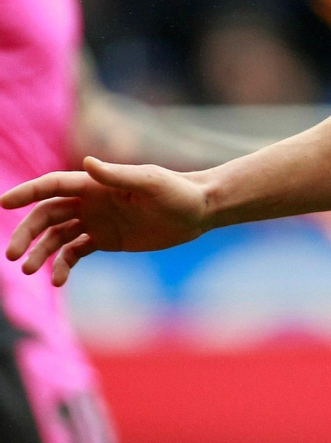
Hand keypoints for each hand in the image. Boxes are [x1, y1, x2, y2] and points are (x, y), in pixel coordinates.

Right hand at [2, 157, 208, 285]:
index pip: (53, 186)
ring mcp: (96, 221)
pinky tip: (58, 279)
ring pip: (56, 237)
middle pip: (46, 214)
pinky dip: (63, 265)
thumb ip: (118, 176)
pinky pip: (75, 253)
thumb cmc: (177, 191)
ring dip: (40, 252)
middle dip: (26, 232)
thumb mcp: (150, 182)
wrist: (199, 211)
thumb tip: (87, 163)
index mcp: (96, 184)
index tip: (2, 204)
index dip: (27, 193)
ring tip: (30, 270)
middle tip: (13, 254)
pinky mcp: (106, 240)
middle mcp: (90, 201)